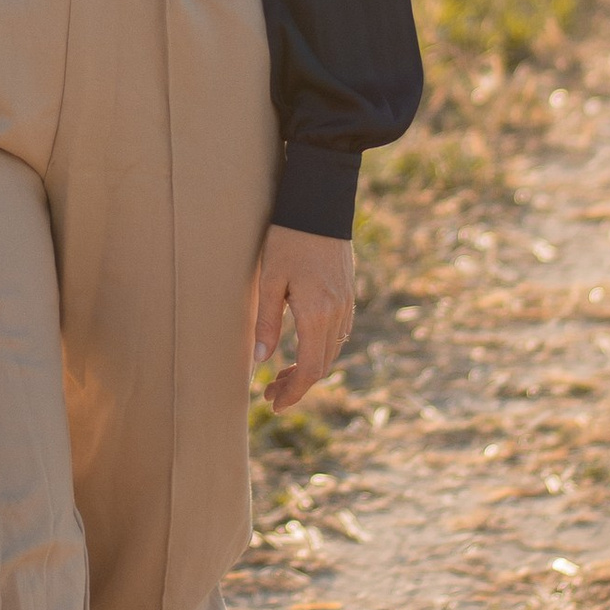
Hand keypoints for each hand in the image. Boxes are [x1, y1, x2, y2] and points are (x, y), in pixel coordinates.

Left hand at [254, 227, 354, 412]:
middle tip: (270, 392)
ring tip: (281, 374)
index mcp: (317, 314)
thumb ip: (267, 322)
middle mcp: (338, 314)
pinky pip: (339, 334)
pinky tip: (301, 347)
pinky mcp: (348, 294)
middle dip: (298, 385)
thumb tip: (260, 360)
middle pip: (323, 365)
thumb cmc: (288, 239)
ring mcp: (347, 304)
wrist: (321, 204)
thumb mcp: (269, 280)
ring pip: (332, 351)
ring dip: (310, 368)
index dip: (293, 392)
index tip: (274, 404)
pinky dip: (321, 349)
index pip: (310, 370)